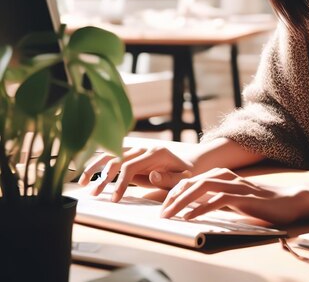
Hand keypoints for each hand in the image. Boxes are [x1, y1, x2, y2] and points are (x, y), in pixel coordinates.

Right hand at [78, 146, 194, 201]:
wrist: (187, 163)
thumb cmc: (184, 174)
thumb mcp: (182, 178)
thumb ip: (168, 179)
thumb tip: (151, 175)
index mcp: (156, 153)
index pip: (131, 166)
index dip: (121, 183)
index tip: (115, 199)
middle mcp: (144, 148)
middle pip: (118, 159)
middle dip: (104, 177)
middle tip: (95, 194)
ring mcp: (137, 149)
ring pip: (111, 154)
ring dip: (96, 167)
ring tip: (82, 182)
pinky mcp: (131, 154)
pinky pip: (113, 156)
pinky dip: (99, 164)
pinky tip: (87, 175)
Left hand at [160, 167, 304, 225]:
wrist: (286, 201)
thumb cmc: (260, 202)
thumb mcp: (233, 200)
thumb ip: (216, 200)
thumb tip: (194, 209)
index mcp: (223, 175)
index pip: (193, 180)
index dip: (175, 191)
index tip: (163, 205)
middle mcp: (227, 176)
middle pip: (194, 182)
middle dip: (174, 196)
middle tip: (161, 212)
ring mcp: (235, 185)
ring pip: (203, 188)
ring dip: (183, 202)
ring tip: (170, 214)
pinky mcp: (243, 196)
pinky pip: (218, 199)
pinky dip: (202, 208)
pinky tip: (191, 217)